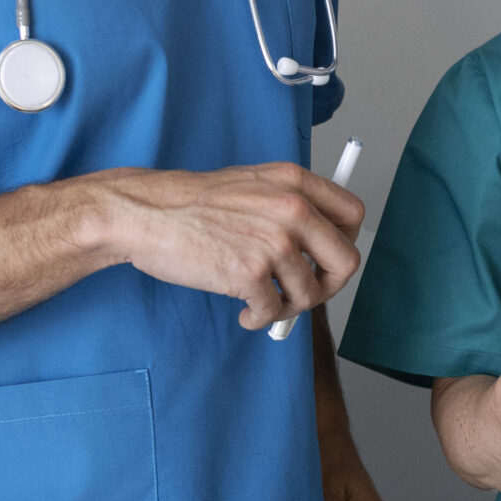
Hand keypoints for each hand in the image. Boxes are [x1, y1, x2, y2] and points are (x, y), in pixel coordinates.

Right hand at [86, 163, 363, 330]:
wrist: (147, 214)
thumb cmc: (194, 204)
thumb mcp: (253, 184)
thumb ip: (290, 207)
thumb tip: (322, 247)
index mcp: (295, 181)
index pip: (353, 214)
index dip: (345, 242)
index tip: (326, 259)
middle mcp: (292, 208)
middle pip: (346, 261)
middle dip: (328, 286)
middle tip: (302, 293)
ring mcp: (273, 242)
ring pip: (311, 294)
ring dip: (288, 307)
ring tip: (261, 302)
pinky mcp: (250, 274)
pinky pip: (274, 311)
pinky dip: (260, 319)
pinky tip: (243, 311)